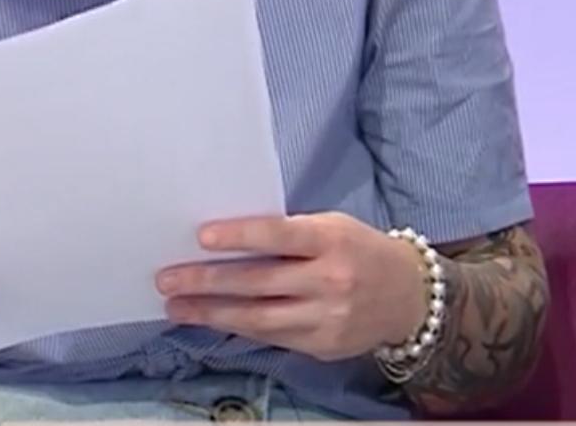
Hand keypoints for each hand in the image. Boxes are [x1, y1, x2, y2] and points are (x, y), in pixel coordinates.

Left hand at [157, 212, 428, 361]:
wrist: (408, 296)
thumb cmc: (360, 250)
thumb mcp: (334, 228)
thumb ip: (291, 236)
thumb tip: (229, 243)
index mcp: (332, 241)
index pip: (279, 236)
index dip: (239, 236)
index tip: (200, 236)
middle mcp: (330, 280)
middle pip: (258, 282)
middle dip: (207, 281)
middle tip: (167, 279)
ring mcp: (326, 318)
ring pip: (257, 317)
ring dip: (210, 312)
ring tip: (177, 306)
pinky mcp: (321, 346)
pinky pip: (270, 337)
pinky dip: (237, 328)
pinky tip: (212, 320)